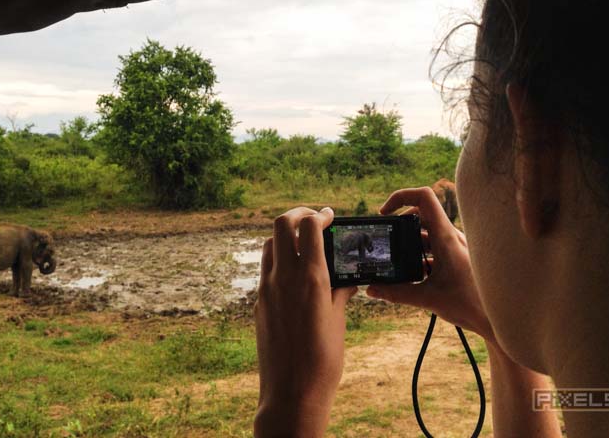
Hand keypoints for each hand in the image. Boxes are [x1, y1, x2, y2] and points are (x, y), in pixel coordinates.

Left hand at [254, 206, 356, 437]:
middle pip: (281, 224)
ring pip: (269, 244)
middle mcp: (283, 278)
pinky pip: (266, 269)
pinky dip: (278, 259)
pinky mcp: (259, 303)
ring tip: (304, 244)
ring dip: (286, 237)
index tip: (330, 215)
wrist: (291, 394)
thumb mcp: (339, 320)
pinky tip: (295, 272)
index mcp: (310, 279)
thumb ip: (341, 290)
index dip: (321, 215)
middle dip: (298, 214)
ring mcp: (267, 290)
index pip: (309, 227)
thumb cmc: (322, 361)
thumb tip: (349, 276)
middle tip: (314, 219)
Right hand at [366, 187, 496, 344]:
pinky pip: (435, 246)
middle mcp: (452, 236)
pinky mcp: (458, 256)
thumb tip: (371, 289)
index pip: (424, 197)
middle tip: (388, 243)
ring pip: (427, 233)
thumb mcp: (426, 299)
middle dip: (400, 227)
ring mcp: (456, 245)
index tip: (385, 213)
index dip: (401, 196)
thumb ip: (396, 293)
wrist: (498, 319)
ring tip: (400, 265)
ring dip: (410, 245)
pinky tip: (417, 276)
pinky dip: (421, 255)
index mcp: (445, 237)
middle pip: (420, 216)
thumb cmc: (470, 306)